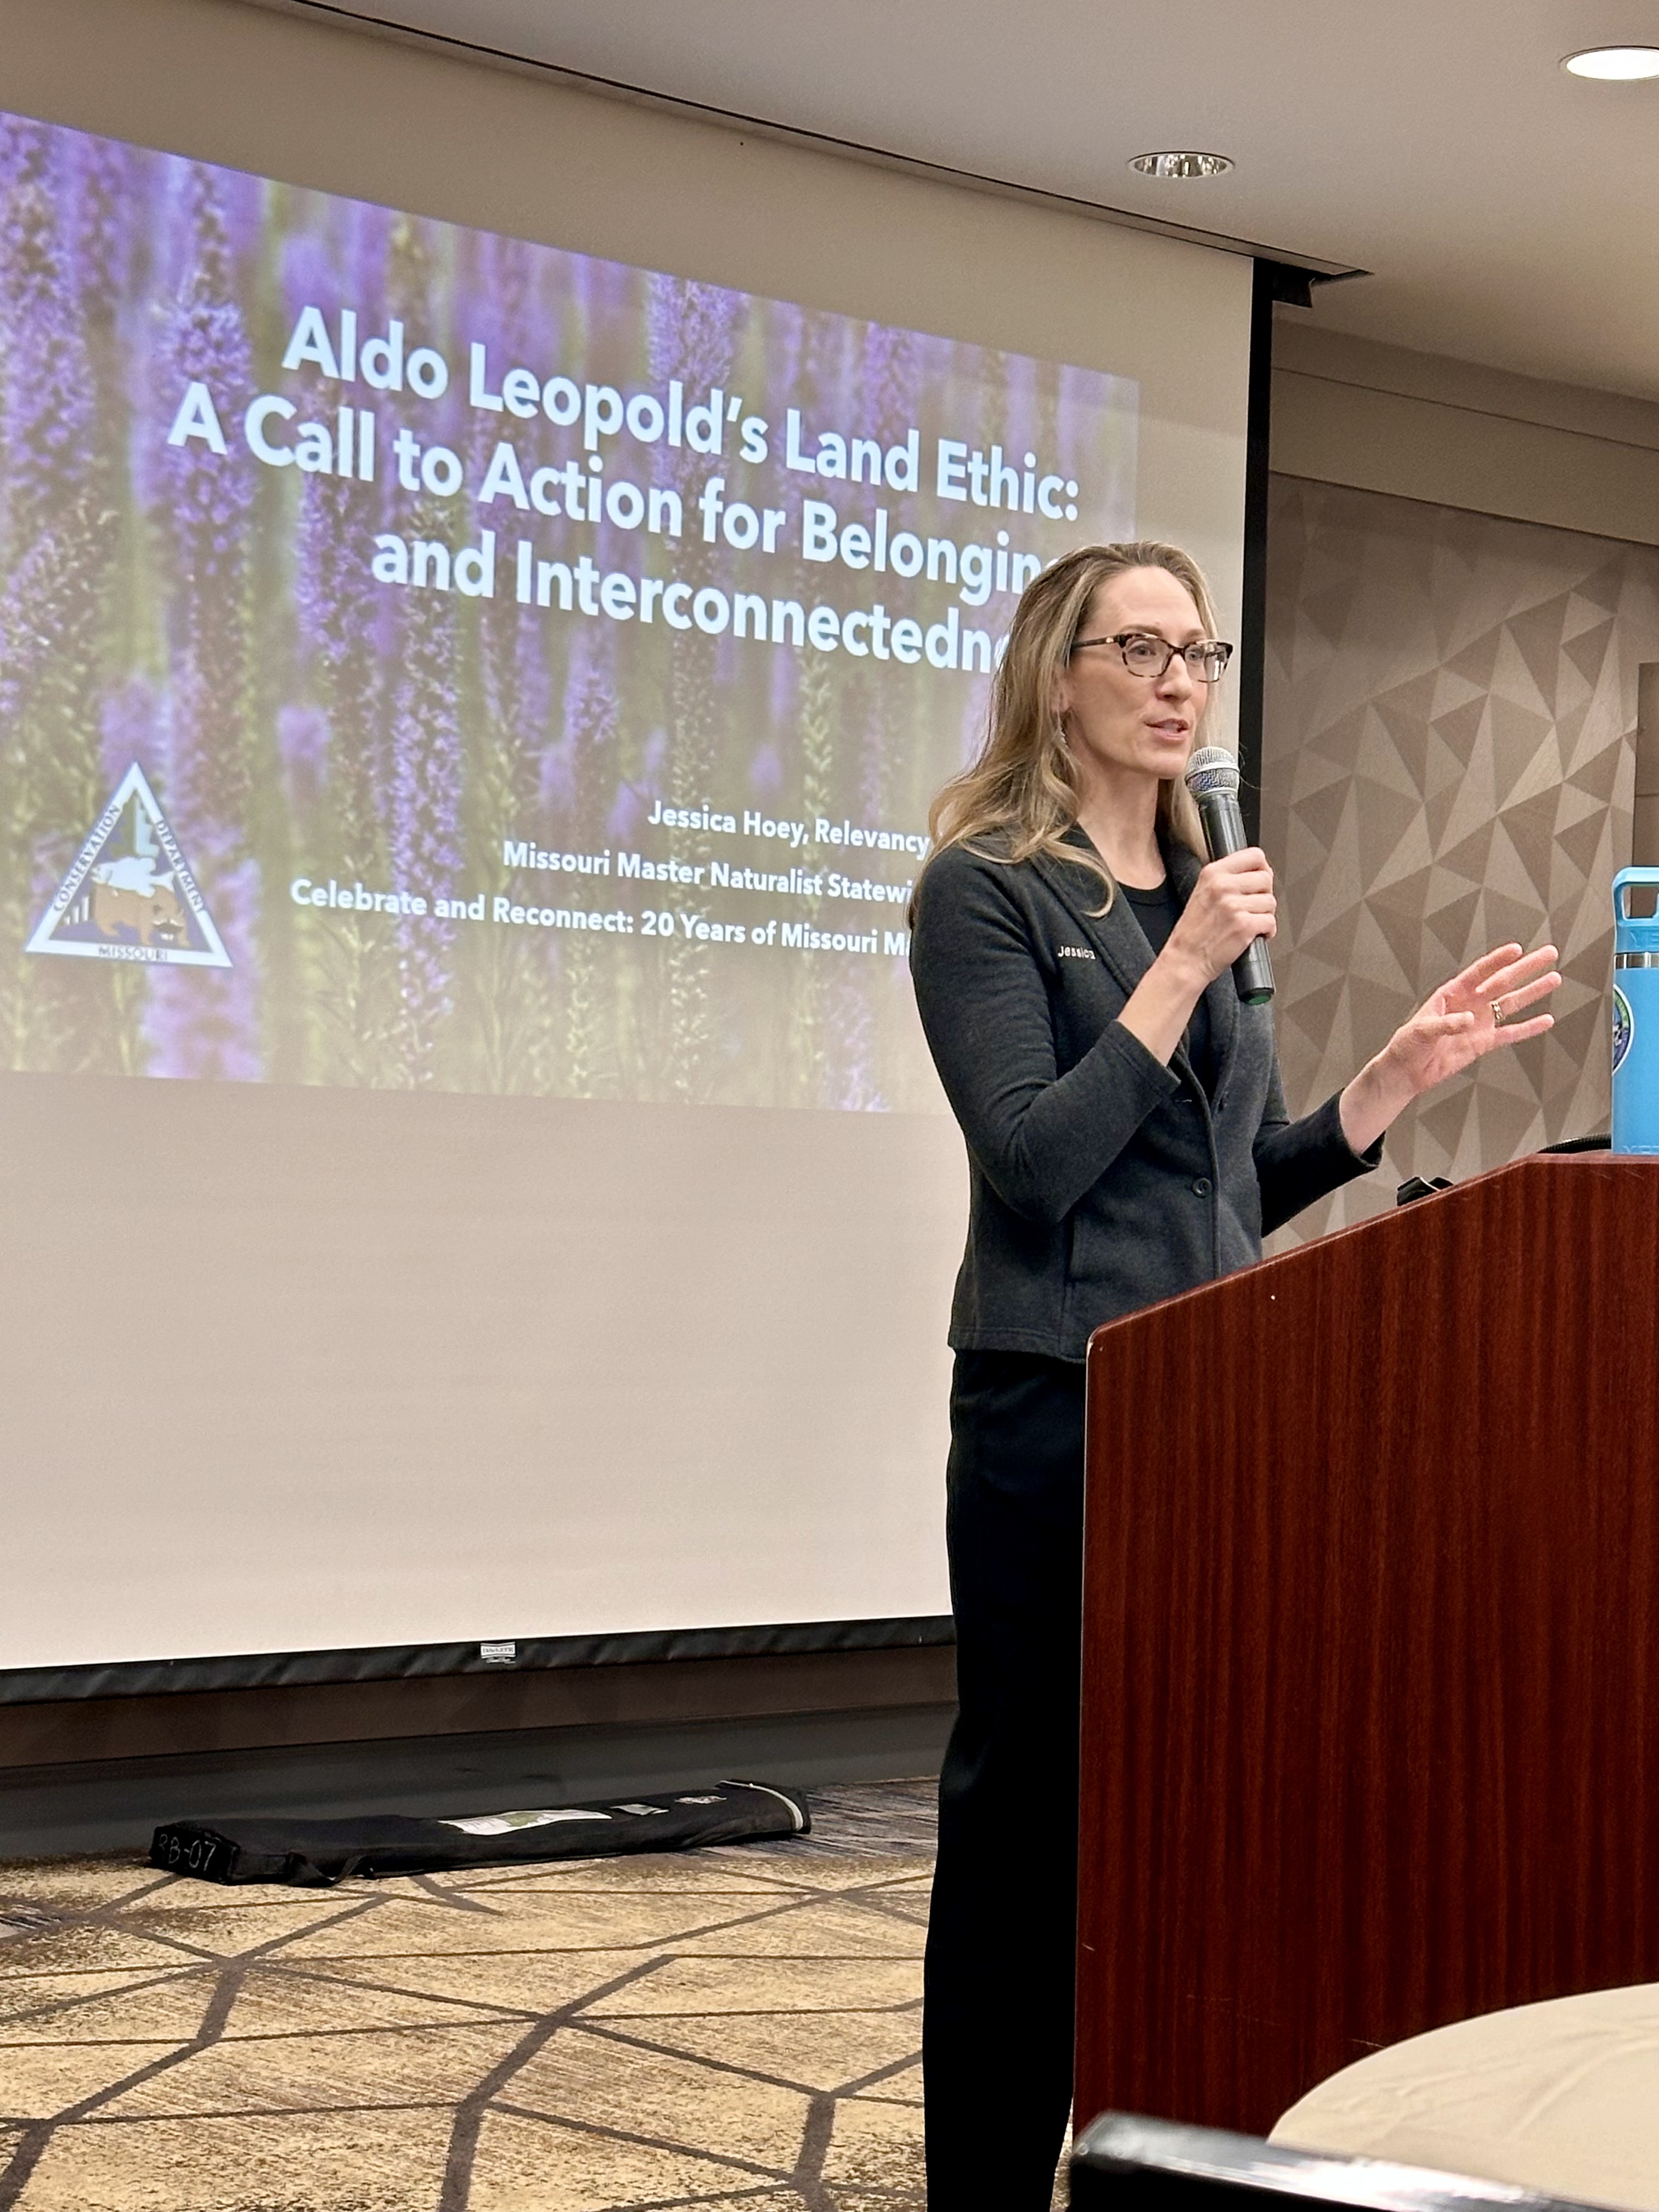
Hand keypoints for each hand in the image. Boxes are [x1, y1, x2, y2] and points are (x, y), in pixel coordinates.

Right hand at [1162, 848, 1275, 989]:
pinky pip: (1271, 922)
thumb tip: (1257, 874)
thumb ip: (1226, 879)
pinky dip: (1267, 931)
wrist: (1185, 960)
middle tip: (1252, 908)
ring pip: (1270, 902)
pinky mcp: (1244, 925)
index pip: (1254, 856)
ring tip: (1249, 923)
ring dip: (1264, 915)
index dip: (1262, 869)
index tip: (1259, 882)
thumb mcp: (1202, 892)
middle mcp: (1223, 886)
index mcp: (1212, 873)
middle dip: (1264, 896)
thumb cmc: (1193, 932)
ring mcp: (1233, 905)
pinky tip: (1253, 935)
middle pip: (1266, 879)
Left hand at [1339, 942, 1561, 1154]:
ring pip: (1511, 1003)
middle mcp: (1470, 1004)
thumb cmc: (1407, 1045)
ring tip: (1554, 979)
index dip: (1498, 960)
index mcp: (1452, 994)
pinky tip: (1546, 1020)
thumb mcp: (1421, 1030)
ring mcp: (1479, 1022)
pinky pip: (1510, 1033)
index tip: (1517, 949)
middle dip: (1526, 968)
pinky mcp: (1483, 1043)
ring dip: (1533, 992)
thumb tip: (1469, 1020)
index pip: (1479, 972)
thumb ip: (1446, 1023)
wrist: (1407, 1072)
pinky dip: (1528, 1028)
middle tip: (1549, 954)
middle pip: (1503, 982)